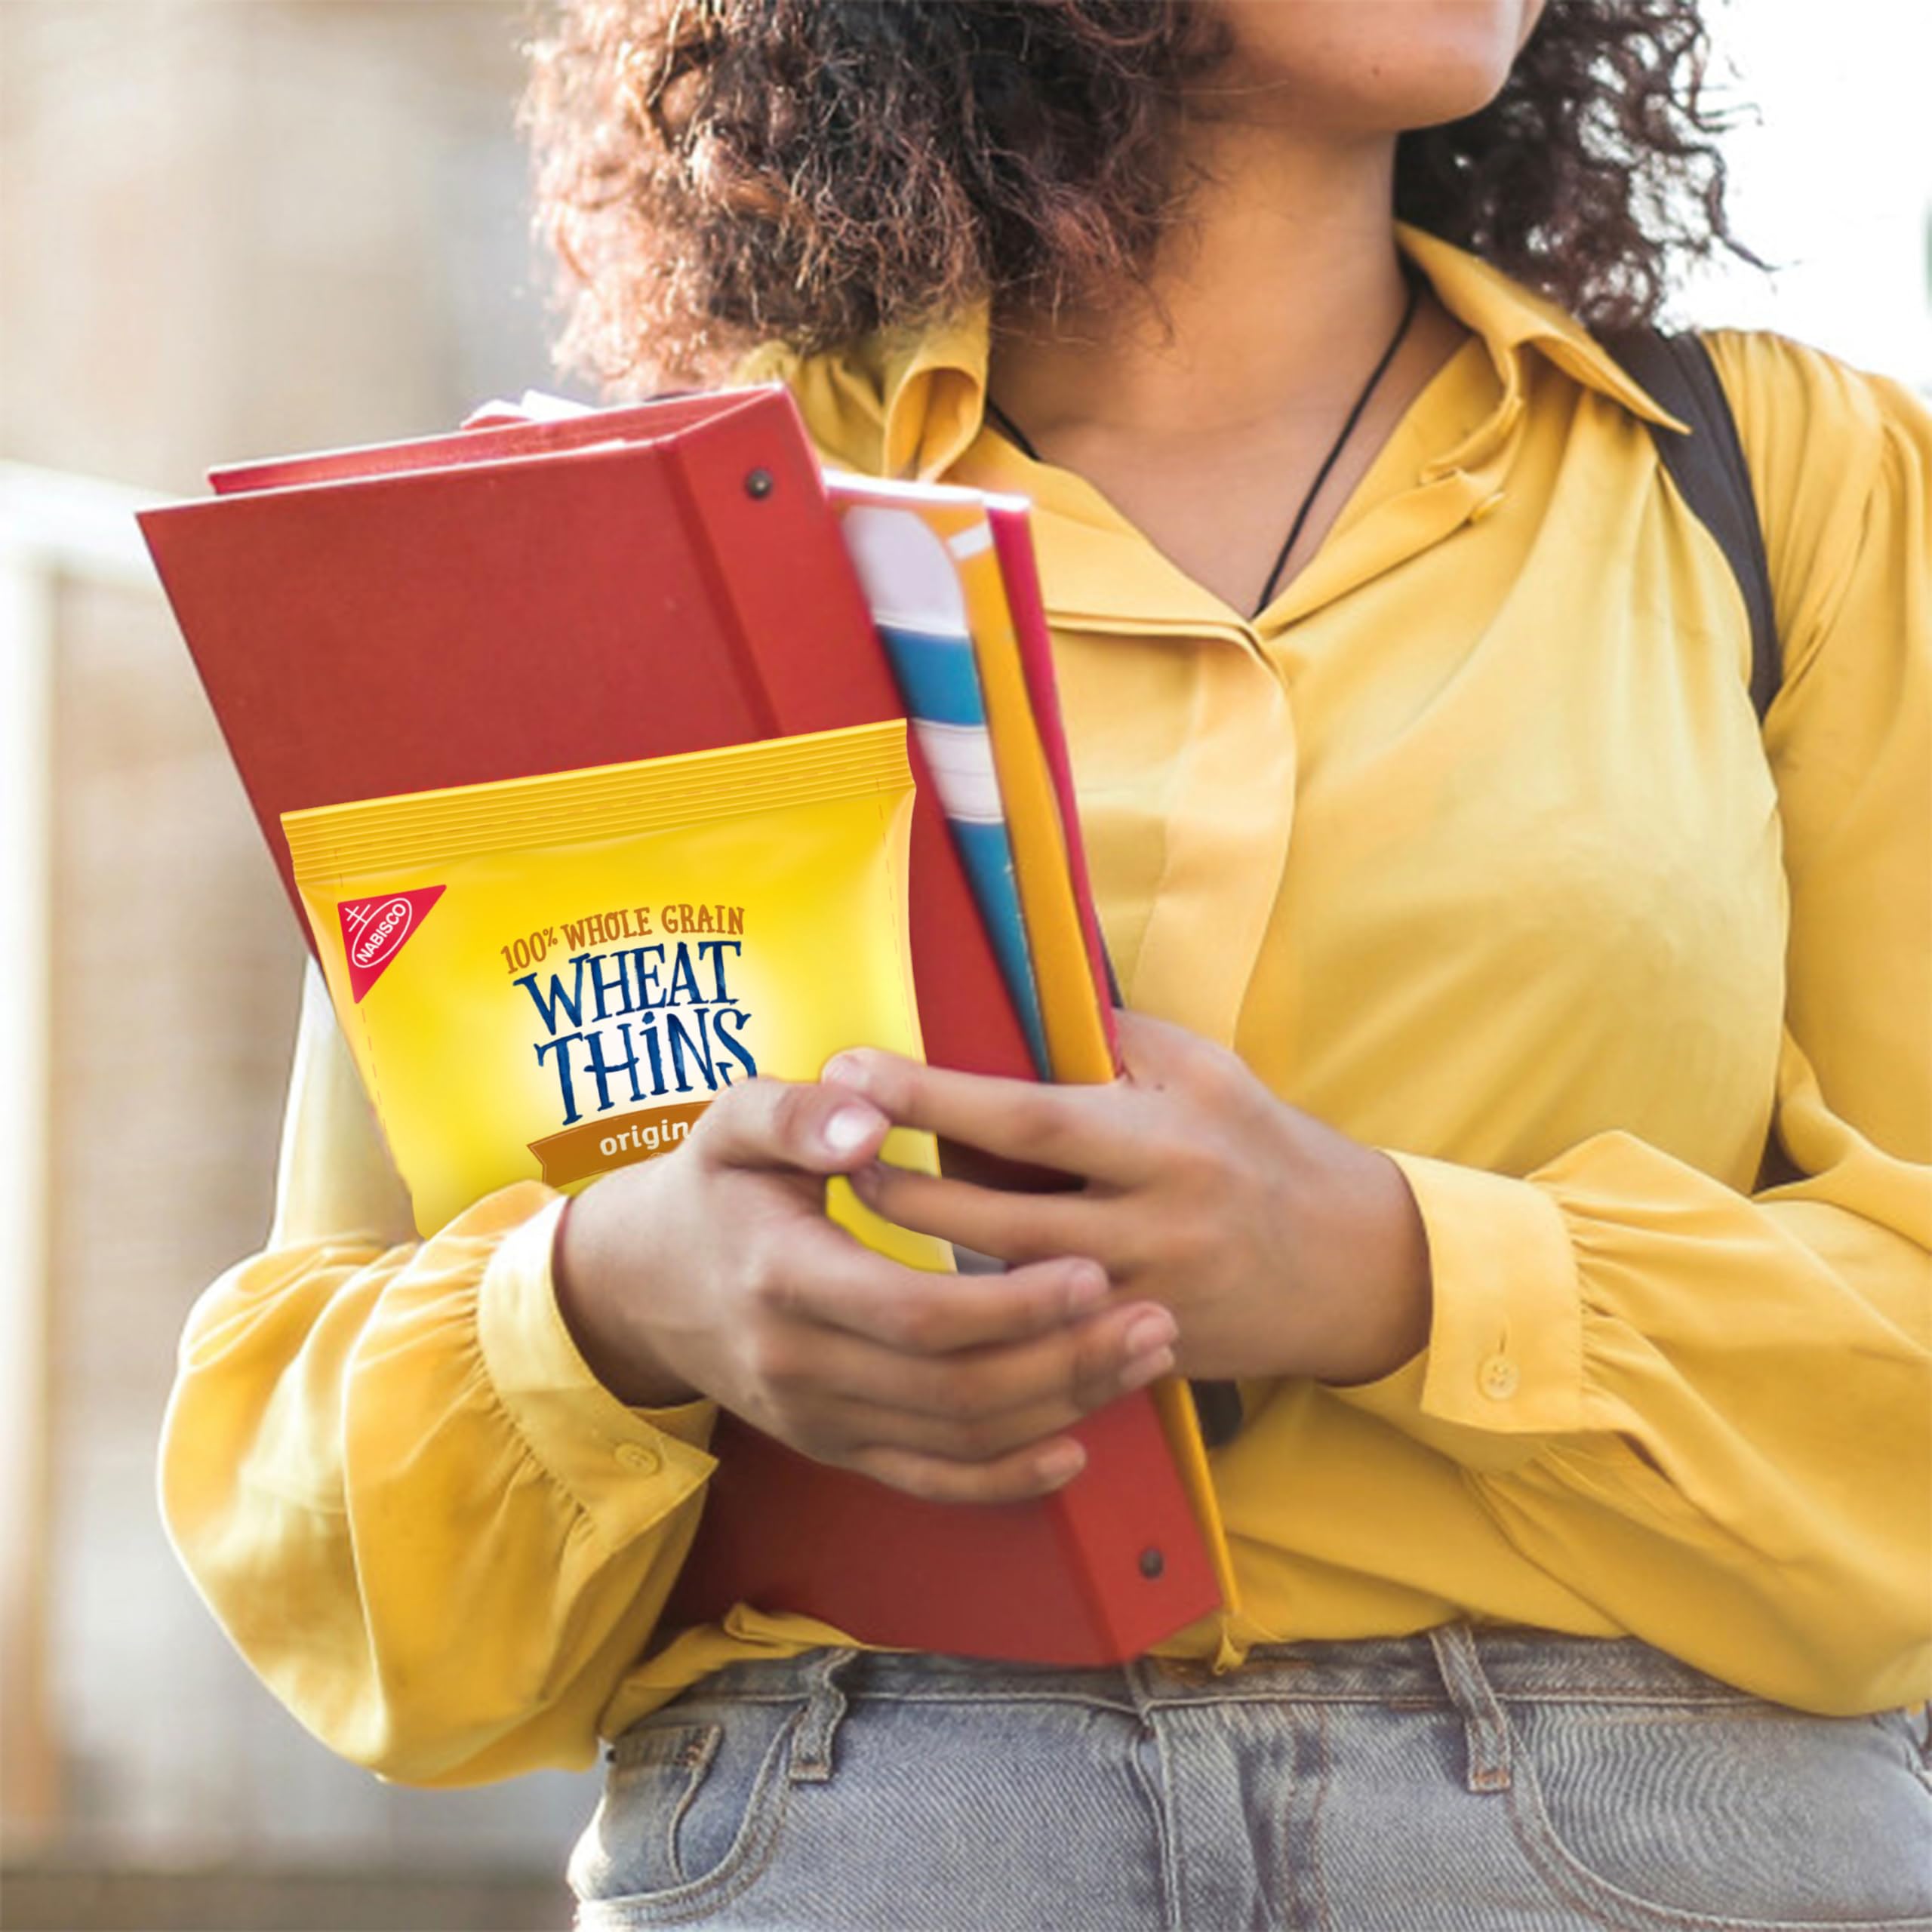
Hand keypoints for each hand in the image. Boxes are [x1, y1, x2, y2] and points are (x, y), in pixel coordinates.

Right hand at [552, 1076, 1185, 1501]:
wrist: (642, 1287)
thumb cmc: (711, 1188)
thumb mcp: (730, 1123)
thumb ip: (797, 1112)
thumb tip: (867, 1119)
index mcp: (783, 1278)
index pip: (914, 1313)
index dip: (1010, 1306)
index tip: (1091, 1272)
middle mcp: (799, 1366)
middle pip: (954, 1389)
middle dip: (1065, 1361)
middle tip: (1155, 1320)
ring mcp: (817, 1420)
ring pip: (957, 1439)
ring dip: (1060, 1408)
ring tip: (1143, 1360)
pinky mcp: (834, 1448)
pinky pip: (929, 1482)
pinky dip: (1006, 1478)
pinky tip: (1075, 1447)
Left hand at [827, 1010, 1432, 1386]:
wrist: (1354, 1267)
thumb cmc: (1265, 1147)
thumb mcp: (1203, 1069)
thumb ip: (1109, 1039)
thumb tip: (1010, 1006)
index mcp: (1164, 1141)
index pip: (1028, 1118)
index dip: (933, 1096)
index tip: (856, 1069)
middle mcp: (1152, 1226)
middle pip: (996, 1218)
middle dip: (903, 1187)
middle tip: (833, 1151)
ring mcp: (1143, 1302)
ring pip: (1005, 1291)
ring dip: (924, 1253)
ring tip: (862, 1207)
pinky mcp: (1138, 1354)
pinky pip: (1038, 1340)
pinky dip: (978, 1311)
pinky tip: (923, 1284)